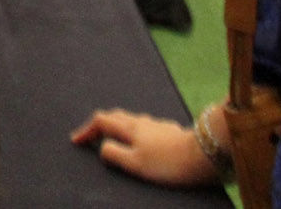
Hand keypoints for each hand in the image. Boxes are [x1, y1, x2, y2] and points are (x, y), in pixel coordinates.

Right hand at [71, 108, 224, 186]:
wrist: (204, 156)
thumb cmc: (167, 162)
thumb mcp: (135, 163)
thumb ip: (114, 154)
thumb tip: (102, 148)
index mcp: (130, 128)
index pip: (101, 121)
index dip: (87, 130)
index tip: (76, 141)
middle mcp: (142, 122)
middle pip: (116, 116)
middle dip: (102, 124)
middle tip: (93, 136)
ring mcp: (158, 124)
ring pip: (133, 120)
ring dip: (120, 127)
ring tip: (117, 138)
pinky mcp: (171, 131)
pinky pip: (147, 127)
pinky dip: (137, 131)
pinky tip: (145, 141)